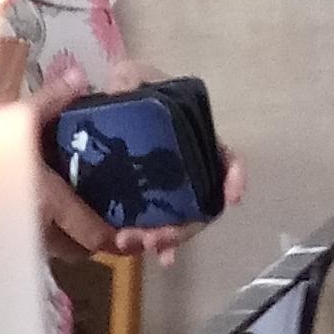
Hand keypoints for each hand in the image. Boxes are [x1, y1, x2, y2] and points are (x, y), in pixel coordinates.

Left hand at [30, 56, 246, 265]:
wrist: (100, 110)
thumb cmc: (127, 90)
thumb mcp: (129, 76)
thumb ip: (128, 78)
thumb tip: (120, 89)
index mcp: (193, 137)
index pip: (224, 158)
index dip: (233, 177)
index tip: (233, 197)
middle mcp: (188, 169)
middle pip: (200, 204)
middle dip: (184, 226)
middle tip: (158, 237)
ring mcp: (169, 191)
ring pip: (179, 223)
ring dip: (165, 239)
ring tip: (136, 243)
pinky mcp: (146, 206)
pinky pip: (156, 230)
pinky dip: (156, 245)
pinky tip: (147, 256)